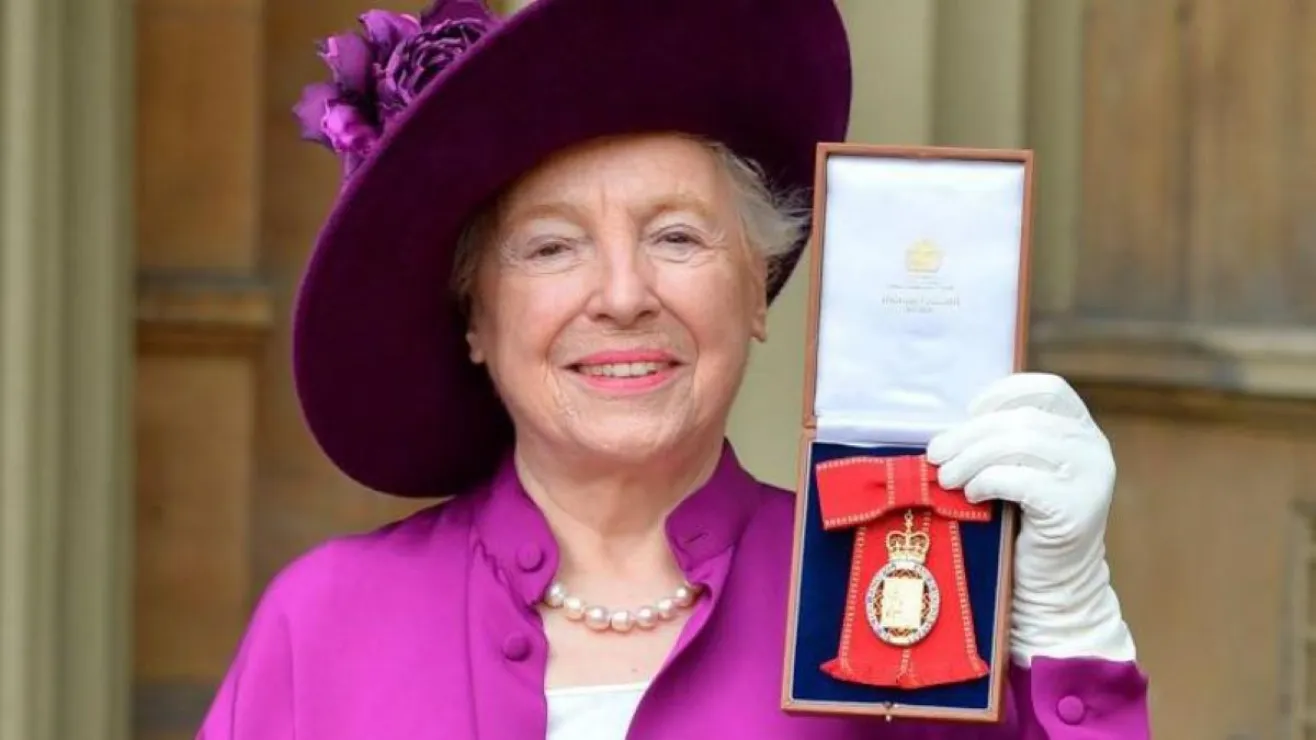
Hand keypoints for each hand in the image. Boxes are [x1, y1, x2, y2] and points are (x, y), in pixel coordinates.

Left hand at [925, 372, 1135, 665]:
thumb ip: (1002, 442)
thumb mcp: (1019, 471)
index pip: (1048, 389)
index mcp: (1082, 430)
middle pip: (1022, 419)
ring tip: (945, 477)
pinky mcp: (1076, 510)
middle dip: (970, 434)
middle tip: (936, 454)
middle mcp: (1093, 448)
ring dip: (971, 459)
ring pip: (1019, 445)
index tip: (969, 412)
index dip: (1004, 394)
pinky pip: (1021, 481)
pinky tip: (971, 494)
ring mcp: (1090, 478)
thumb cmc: (1025, 524)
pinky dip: (987, 481)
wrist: (1053, 586)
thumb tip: (948, 428)